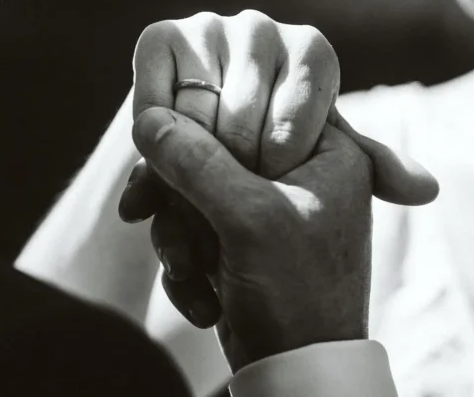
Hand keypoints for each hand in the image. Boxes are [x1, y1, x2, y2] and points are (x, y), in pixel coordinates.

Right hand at [117, 11, 436, 328]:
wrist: (296, 373)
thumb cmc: (296, 294)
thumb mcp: (249, 220)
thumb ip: (198, 164)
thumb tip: (148, 120)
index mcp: (325, 149)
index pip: (255, 103)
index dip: (204, 124)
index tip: (171, 146)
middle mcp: (300, 171)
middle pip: (215, 147)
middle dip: (180, 192)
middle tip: (150, 207)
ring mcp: (269, 206)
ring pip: (197, 188)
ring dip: (178, 231)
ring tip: (185, 267)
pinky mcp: (242, 240)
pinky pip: (195, 225)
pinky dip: (185, 256)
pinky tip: (195, 291)